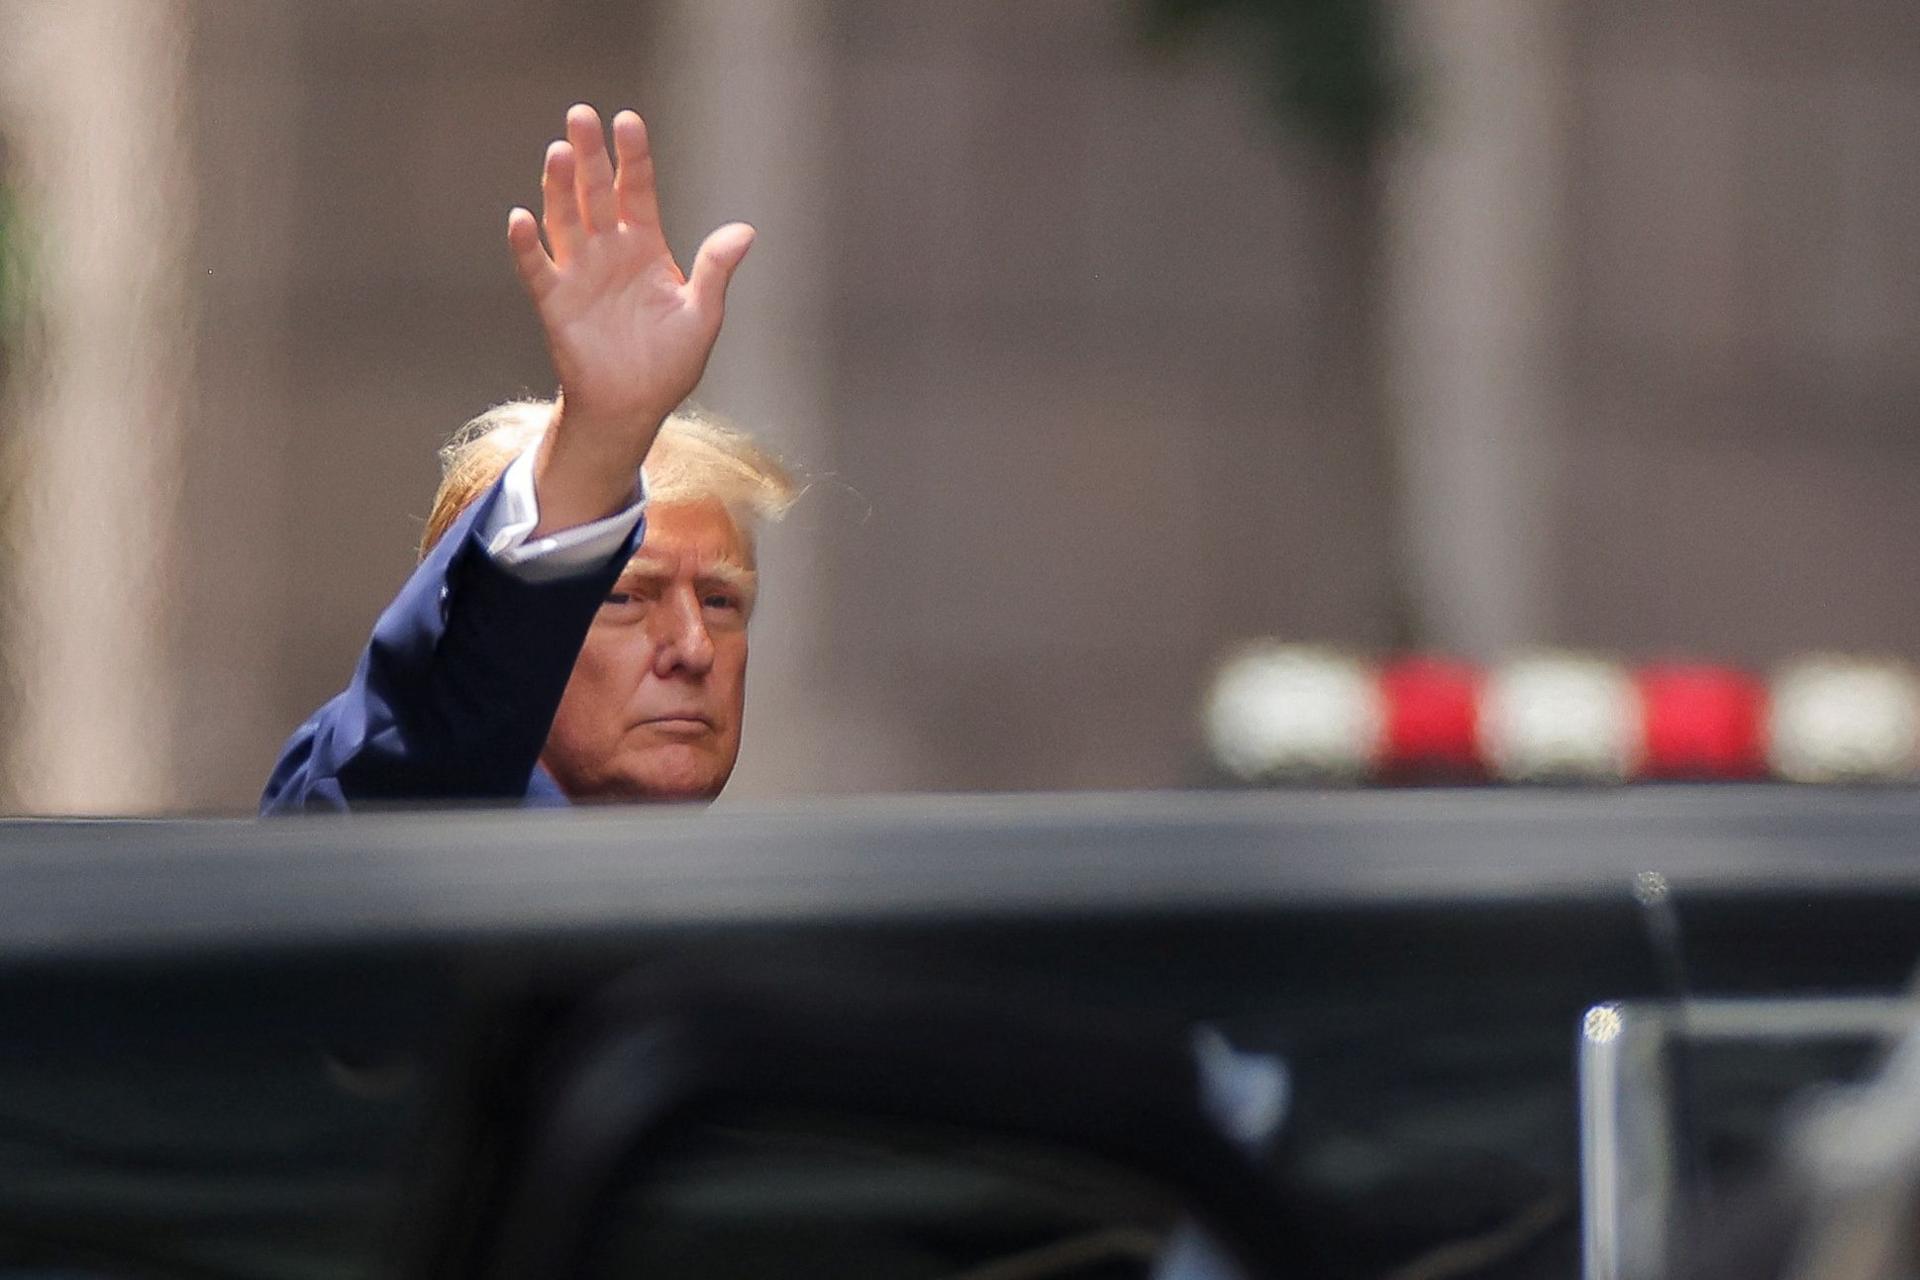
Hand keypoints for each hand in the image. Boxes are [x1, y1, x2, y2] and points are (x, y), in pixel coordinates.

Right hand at [507, 104, 753, 532]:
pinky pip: (537, 268)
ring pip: (565, 220)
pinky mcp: (555, 301)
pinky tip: (521, 218)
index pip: (637, 190)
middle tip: (581, 114)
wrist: (634, 406)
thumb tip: (745, 231)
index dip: (633, 158)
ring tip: (559, 152)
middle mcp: (608, 251)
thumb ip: (714, 270)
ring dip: (559, 188)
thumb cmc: (669, 362)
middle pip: (596, 193)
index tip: (628, 121)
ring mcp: (579, 273)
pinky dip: (526, 245)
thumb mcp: (702, 315)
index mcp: (646, 247)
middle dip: (590, 155)